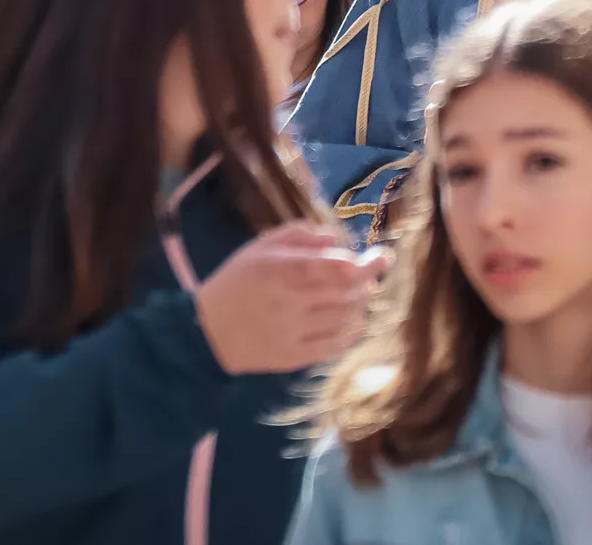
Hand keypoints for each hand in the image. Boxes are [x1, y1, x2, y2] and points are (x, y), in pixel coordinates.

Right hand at [194, 224, 387, 374]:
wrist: (209, 332)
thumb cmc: (237, 282)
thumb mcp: (259, 248)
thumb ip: (297, 235)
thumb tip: (335, 240)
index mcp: (276, 269)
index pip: (330, 267)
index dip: (363, 263)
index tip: (382, 256)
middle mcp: (287, 301)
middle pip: (344, 292)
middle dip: (367, 280)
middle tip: (372, 271)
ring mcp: (293, 332)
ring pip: (345, 318)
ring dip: (361, 303)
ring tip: (360, 292)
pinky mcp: (296, 357)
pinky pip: (336, 344)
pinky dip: (352, 330)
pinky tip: (352, 320)